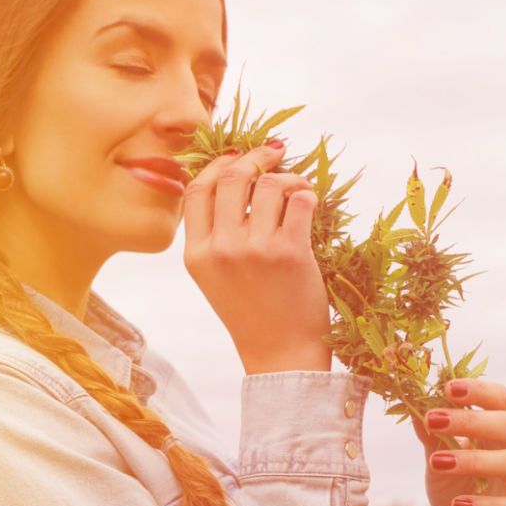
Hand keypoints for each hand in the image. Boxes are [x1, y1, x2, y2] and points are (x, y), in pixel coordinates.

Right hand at [179, 140, 327, 373]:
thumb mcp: (216, 276)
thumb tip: (233, 177)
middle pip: (231, 178)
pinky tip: (310, 203)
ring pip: (269, 185)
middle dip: (255, 157)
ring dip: (288, 178)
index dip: (216, 164)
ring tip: (298, 188)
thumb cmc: (252, 313)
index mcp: (196, 254)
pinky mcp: (290, 252)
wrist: (281, 354)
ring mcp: (255, 249)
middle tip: (274, 151)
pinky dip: (308, 194)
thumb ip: (215, 235)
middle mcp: (221, 248)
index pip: (196, 191)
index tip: (237, 155)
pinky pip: (300, 200)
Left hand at [408, 378, 505, 505]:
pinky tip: (457, 504)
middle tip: (433, 419)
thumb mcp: (438, 459)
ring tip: (438, 461)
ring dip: (474, 459)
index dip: (478, 391)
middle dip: (471, 420)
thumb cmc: (457, 488)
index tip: (447, 387)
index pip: (502, 399)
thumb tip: (414, 406)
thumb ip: (431, 435)